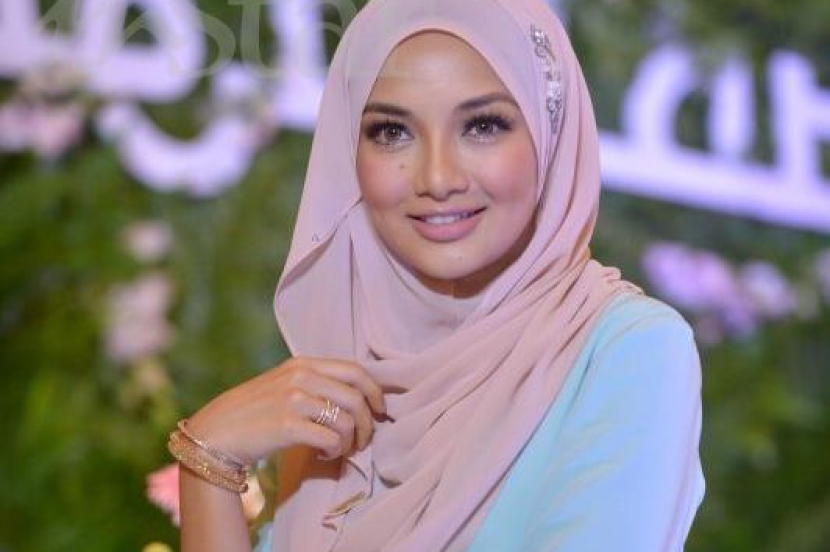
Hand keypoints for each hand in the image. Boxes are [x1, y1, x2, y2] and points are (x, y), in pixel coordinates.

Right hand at [185, 356, 386, 463]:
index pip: (356, 370)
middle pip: (357, 397)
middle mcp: (301, 376)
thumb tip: (358, 397)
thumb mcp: (285, 384)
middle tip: (364, 441)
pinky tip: (324, 454)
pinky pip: (331, 439)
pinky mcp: (288, 425)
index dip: (375, 392)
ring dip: (351, 441)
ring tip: (340, 449)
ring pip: (347, 420)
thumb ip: (316, 383)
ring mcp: (294, 399)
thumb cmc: (255, 411)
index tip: (380, 411)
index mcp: (304, 363)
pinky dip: (335, 450)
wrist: (217, 431)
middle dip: (368, 423)